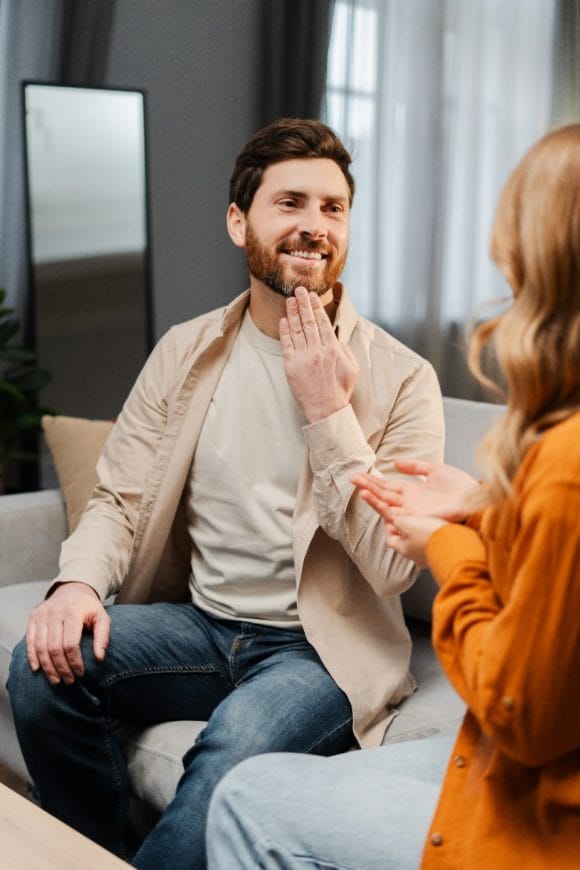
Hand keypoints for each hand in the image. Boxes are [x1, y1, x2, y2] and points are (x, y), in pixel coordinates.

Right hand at [26, 582, 109, 684]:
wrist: (72, 589)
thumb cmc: (88, 607)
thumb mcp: (102, 617)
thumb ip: (103, 637)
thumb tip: (100, 658)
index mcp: (73, 611)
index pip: (71, 643)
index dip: (74, 662)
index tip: (80, 673)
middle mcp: (55, 612)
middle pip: (54, 648)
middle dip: (61, 668)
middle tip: (68, 681)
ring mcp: (42, 614)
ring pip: (40, 647)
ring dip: (47, 667)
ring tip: (56, 680)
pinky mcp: (33, 617)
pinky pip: (30, 640)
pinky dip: (32, 656)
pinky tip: (38, 669)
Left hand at [280, 286, 358, 422]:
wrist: (326, 411)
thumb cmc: (340, 391)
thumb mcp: (353, 369)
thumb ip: (346, 350)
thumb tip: (337, 338)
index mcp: (333, 350)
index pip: (323, 322)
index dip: (317, 307)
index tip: (312, 295)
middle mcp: (318, 351)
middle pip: (309, 321)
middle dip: (303, 303)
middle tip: (299, 290)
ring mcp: (303, 358)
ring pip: (297, 330)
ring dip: (293, 313)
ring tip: (289, 300)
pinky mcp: (291, 366)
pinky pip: (287, 345)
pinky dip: (285, 331)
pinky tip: (283, 321)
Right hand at [352, 460, 478, 522]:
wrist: (474, 499)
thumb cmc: (460, 487)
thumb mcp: (434, 470)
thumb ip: (415, 466)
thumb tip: (395, 463)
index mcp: (413, 492)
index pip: (388, 486)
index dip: (374, 481)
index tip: (360, 474)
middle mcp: (409, 502)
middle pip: (383, 493)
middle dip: (368, 485)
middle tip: (351, 478)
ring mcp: (411, 510)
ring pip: (385, 503)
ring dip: (371, 495)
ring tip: (358, 486)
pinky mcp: (414, 516)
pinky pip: (393, 512)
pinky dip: (380, 504)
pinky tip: (369, 496)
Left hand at [384, 514, 446, 566]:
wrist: (454, 545)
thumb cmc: (428, 535)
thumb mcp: (406, 523)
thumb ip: (397, 521)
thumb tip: (394, 521)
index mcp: (403, 549)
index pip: (390, 539)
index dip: (389, 527)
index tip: (393, 518)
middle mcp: (415, 556)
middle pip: (405, 542)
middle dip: (406, 530)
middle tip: (410, 520)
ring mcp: (428, 558)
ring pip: (420, 544)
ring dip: (420, 534)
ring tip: (425, 523)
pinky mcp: (442, 556)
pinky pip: (434, 546)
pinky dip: (433, 537)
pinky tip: (438, 530)